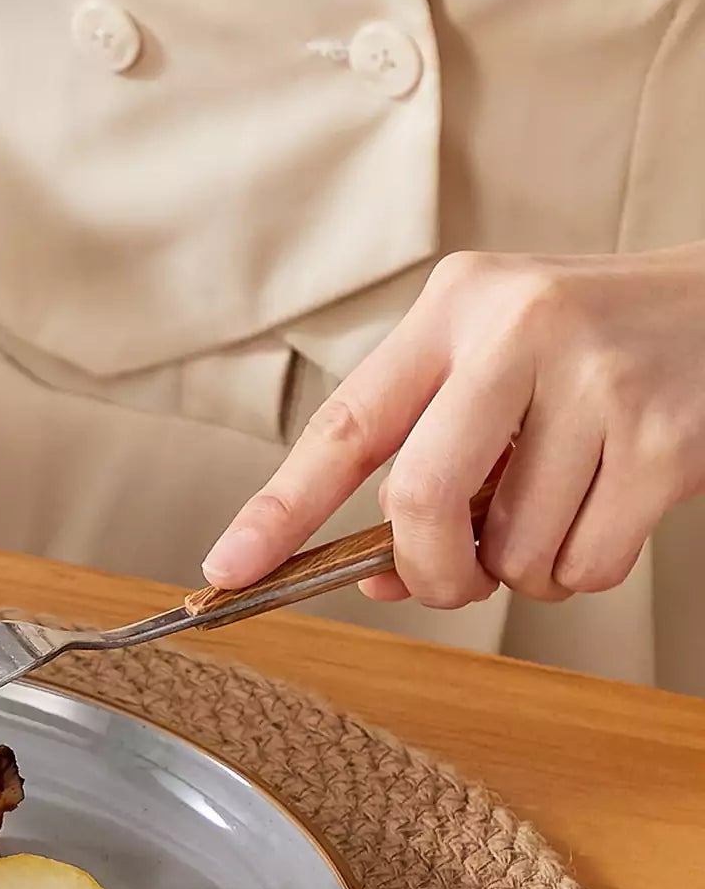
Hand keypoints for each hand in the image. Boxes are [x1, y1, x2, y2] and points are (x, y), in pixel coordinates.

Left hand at [202, 246, 704, 607]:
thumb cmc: (592, 350)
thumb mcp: (494, 369)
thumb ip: (425, 458)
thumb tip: (376, 578)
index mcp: (457, 308)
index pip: (345, 426)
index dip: (280, 510)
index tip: (227, 569)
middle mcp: (523, 329)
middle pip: (420, 504)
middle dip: (428, 572)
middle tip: (453, 579)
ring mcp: (600, 381)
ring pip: (510, 552)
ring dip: (521, 570)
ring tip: (558, 507)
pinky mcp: (666, 439)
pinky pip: (583, 566)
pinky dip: (579, 571)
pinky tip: (605, 512)